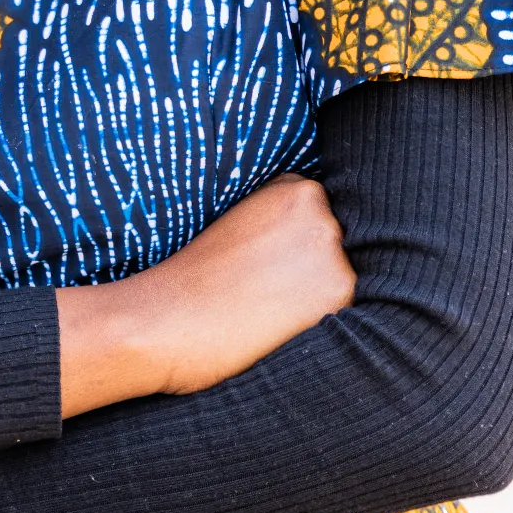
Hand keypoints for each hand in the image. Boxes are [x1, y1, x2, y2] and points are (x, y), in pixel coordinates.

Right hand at [59, 172, 354, 414]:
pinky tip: (280, 325)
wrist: (165, 319)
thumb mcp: (239, 227)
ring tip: (270, 309)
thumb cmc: (190, 279)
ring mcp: (333, 250)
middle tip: (269, 290)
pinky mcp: (339, 293)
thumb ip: (281, 226)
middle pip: (342, 247)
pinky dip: (321, 323)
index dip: (301, 247)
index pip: (326, 218)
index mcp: (293, 188)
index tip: (270, 265)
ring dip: (320, 297)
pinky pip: (347, 312)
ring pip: (346, 280)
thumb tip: (311, 249)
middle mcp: (320, 212)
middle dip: (316, 269)